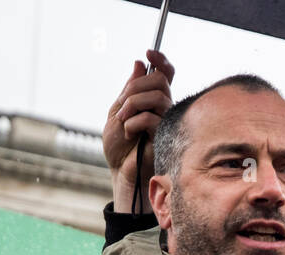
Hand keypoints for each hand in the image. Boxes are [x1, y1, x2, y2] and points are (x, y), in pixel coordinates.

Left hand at [104, 50, 174, 214]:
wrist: (121, 173)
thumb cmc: (120, 148)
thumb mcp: (118, 112)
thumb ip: (129, 90)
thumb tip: (140, 64)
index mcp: (152, 100)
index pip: (165, 73)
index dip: (160, 59)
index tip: (148, 52)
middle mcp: (164, 108)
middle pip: (160, 80)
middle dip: (136, 87)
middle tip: (123, 104)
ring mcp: (167, 121)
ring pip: (157, 96)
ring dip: (133, 105)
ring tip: (122, 121)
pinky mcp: (166, 135)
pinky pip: (151, 117)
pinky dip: (134, 122)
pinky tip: (129, 134)